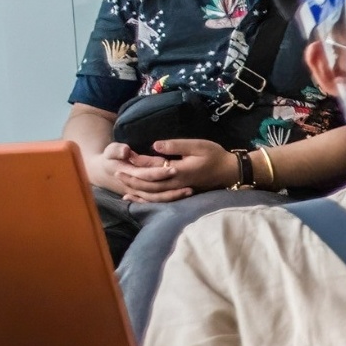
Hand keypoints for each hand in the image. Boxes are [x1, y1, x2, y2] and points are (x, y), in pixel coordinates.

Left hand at [104, 135, 240, 202]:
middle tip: (116, 173)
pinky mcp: (180, 192)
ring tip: (123, 186)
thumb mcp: (197, 146)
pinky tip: (138, 198)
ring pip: (153, 195)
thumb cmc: (215, 155)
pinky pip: (161, 199)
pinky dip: (148, 200)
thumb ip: (175, 146)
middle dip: (132, 180)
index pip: (153, 171)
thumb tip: (154, 146)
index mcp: (178, 171)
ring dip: (138, 191)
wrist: (229, 172)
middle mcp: (176, 184)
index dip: (137, 166)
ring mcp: (178, 190)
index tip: (124, 160)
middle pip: (149, 186)